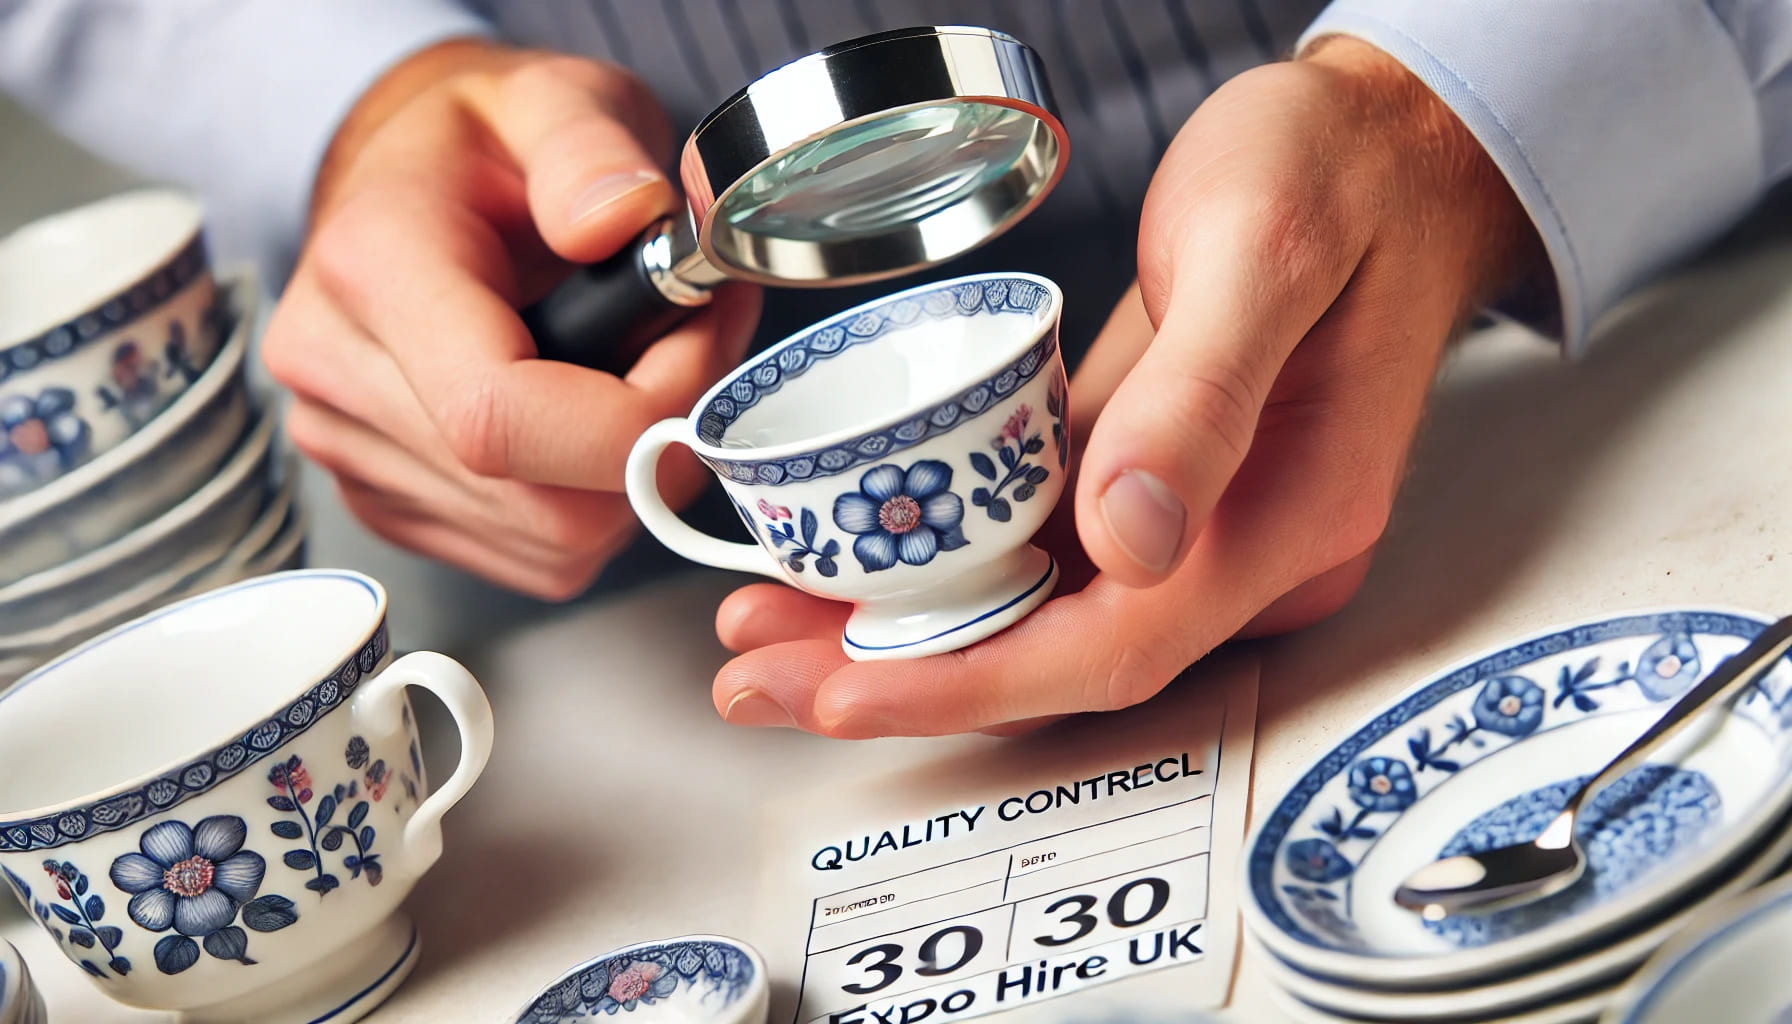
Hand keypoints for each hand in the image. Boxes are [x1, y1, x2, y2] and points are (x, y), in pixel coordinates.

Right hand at [263, 40, 760, 598]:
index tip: (699, 335)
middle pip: (542, 502)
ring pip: (552, 544)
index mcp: (370, 269)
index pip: (498, 418)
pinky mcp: (390, 503)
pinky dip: (597, 503)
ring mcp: (351, 453)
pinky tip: (595, 418)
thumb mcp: (548, 98)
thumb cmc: (482, 147)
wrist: (406, 184)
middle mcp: (337, 375)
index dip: (634, 415)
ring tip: (646, 365)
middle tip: (695, 341)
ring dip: (635, 474)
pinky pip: (535, 558)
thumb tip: (624, 221)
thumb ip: (589, 148)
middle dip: (657, 441)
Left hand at [708, 37, 1545, 735]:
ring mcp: (1198, 515)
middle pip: (1054, 650)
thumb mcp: (1265, 250)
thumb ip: (1200, 397)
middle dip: (902, 673)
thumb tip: (1129, 540)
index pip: (1115, 646)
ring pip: (1035, 604)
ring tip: (774, 621)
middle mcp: (1241, 542)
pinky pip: (1041, 543)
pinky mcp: (1155, 473)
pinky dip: (949, 559)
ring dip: (905, 623)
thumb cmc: (1336, 175)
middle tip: (760, 674)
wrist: (1382, 146)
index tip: (847, 688)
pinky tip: (863, 549)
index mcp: (1289, 516)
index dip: (971, 681)